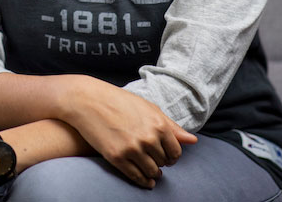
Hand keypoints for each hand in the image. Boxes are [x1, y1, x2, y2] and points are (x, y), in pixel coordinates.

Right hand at [57, 76, 197, 187]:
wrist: (87, 100)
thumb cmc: (119, 102)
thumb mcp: (148, 108)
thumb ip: (171, 126)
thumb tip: (193, 141)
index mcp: (159, 124)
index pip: (176, 151)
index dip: (172, 156)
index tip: (167, 156)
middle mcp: (148, 138)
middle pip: (164, 162)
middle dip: (161, 162)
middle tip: (154, 159)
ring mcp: (132, 148)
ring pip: (152, 171)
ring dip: (153, 173)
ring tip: (150, 171)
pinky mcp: (117, 157)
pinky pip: (136, 177)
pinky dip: (143, 181)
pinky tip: (144, 180)